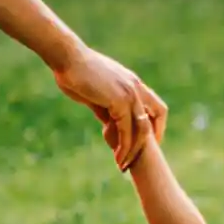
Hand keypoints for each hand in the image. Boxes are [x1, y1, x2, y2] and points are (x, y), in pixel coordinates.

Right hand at [50, 41, 164, 166]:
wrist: (67, 58)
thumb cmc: (75, 72)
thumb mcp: (96, 93)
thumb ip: (107, 107)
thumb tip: (109, 123)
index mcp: (133, 83)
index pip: (156, 107)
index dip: (156, 126)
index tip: (147, 143)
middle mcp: (136, 88)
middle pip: (155, 119)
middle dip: (147, 143)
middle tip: (136, 160)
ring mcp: (130, 94)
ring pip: (142, 129)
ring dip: (133, 150)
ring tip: (122, 165)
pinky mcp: (119, 101)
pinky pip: (127, 130)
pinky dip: (123, 146)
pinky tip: (116, 156)